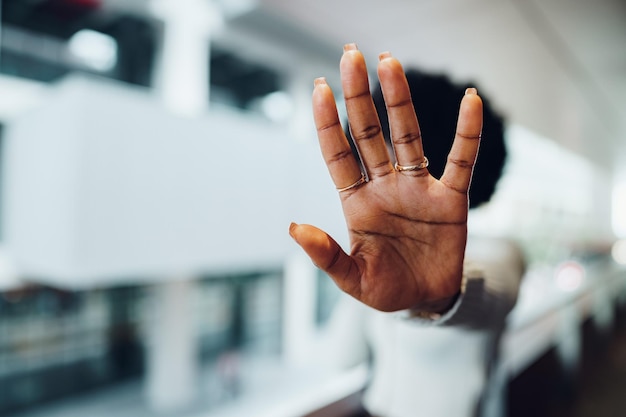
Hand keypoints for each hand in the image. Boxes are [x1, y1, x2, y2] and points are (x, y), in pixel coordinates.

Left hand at [289, 44, 482, 311]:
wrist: (426, 301)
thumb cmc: (385, 289)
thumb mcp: (352, 279)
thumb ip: (326, 255)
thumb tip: (293, 228)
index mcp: (356, 202)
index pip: (338, 154)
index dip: (328, 122)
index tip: (319, 87)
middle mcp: (384, 186)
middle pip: (368, 133)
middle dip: (359, 96)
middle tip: (351, 56)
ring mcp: (417, 188)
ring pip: (407, 136)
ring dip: (399, 100)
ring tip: (388, 61)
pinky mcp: (450, 199)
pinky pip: (461, 160)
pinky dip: (467, 133)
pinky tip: (470, 101)